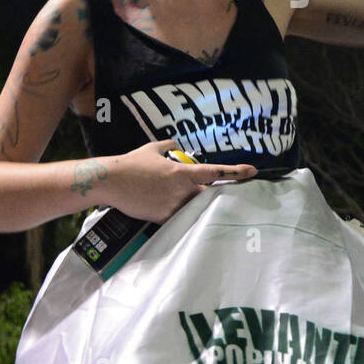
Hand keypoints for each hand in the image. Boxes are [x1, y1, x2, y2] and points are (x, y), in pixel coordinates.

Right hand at [105, 139, 257, 223]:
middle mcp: (182, 190)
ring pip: (192, 208)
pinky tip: (165, 211)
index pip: (214, 172)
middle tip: (203, 194)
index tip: (252, 171)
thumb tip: (176, 144)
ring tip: (177, 203)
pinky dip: (176, 215)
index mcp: (182, 172)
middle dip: (207, 195)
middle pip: (206, 195)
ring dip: (190, 205)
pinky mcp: (162, 218)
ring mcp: (173, 206)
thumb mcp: (152, 148)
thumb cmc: (132, 163)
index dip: (235, 172)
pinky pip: (177, 219)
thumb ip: (168, 146)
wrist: (111, 181)